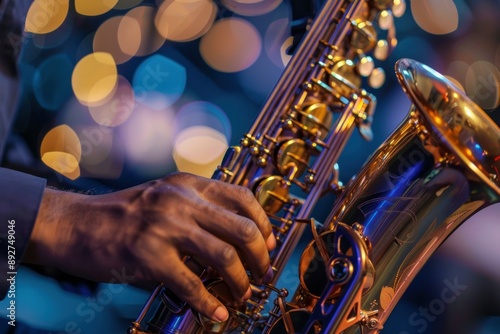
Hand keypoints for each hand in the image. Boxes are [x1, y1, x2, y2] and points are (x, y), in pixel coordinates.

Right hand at [24, 172, 275, 321]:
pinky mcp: (148, 255)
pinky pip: (192, 284)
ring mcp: (165, 226)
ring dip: (240, 282)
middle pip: (242, 230)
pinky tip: (218, 312)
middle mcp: (181, 200)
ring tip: (242, 293)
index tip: (270, 244)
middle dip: (261, 257)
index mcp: (189, 184)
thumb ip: (197, 207)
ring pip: (224, 257)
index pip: (244, 198)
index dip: (265, 225)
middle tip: (263, 273)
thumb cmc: (122, 214)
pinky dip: (210, 302)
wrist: (75, 224)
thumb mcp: (164, 196)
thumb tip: (235, 236)